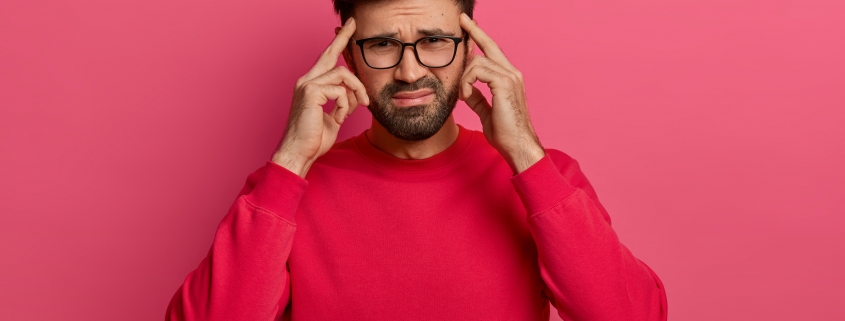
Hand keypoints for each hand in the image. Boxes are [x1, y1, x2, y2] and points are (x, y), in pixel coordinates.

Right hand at [271, 18, 368, 176]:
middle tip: (353, 23)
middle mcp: (307, 81)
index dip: (338, 44)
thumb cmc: (313, 139)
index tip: (347, 29)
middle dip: (343, 38)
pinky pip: (340, 91)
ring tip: (360, 106)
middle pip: (330, 54)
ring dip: (357, 91)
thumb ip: (344, 103)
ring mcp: (307, 85)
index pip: (327, 60)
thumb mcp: (334, 118)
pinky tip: (339, 117)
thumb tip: (357, 95)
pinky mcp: (310, 92)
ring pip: (343, 74)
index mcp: (311, 85)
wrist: (299, 153)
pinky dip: (345, 105)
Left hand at [458, 13, 545, 173]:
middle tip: (462, 21)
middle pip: (490, 45)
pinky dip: (467, 83)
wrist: (518, 146)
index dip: (480, 39)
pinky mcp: (505, 83)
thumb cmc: (506, 133)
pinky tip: (466, 96)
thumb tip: (468, 90)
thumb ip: (478, 98)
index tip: (468, 28)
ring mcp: (510, 77)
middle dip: (474, 32)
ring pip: (478, 62)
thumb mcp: (487, 112)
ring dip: (464, 78)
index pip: (493, 53)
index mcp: (509, 78)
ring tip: (463, 96)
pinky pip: (478, 71)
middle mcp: (512, 73)